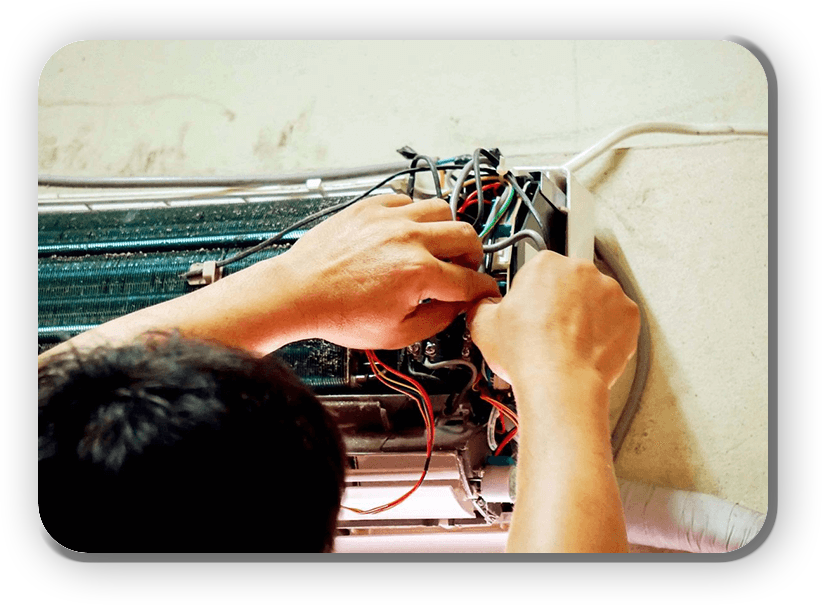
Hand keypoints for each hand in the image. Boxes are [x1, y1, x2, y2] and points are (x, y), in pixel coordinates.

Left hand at [282, 194, 500, 349]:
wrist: (299, 292)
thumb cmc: (338, 313)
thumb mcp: (396, 334)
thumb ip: (438, 320)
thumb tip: (457, 306)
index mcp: (418, 273)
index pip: (470, 280)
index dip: (484, 290)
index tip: (485, 291)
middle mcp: (408, 238)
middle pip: (467, 236)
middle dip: (474, 256)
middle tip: (465, 267)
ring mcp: (389, 218)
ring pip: (441, 208)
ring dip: (447, 230)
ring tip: (438, 245)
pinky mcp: (370, 207)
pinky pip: (408, 199)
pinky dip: (415, 215)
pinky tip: (408, 232)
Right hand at [466, 250, 638, 389]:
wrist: (561, 383)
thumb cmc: (529, 353)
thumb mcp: (484, 324)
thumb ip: (484, 305)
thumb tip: (484, 305)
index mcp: (546, 263)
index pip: (538, 270)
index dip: (532, 293)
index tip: (530, 310)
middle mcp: (581, 270)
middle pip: (570, 282)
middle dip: (561, 301)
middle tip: (547, 329)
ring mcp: (610, 291)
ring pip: (596, 299)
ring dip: (585, 315)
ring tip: (567, 343)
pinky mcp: (629, 314)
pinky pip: (618, 319)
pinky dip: (607, 331)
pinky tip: (587, 348)